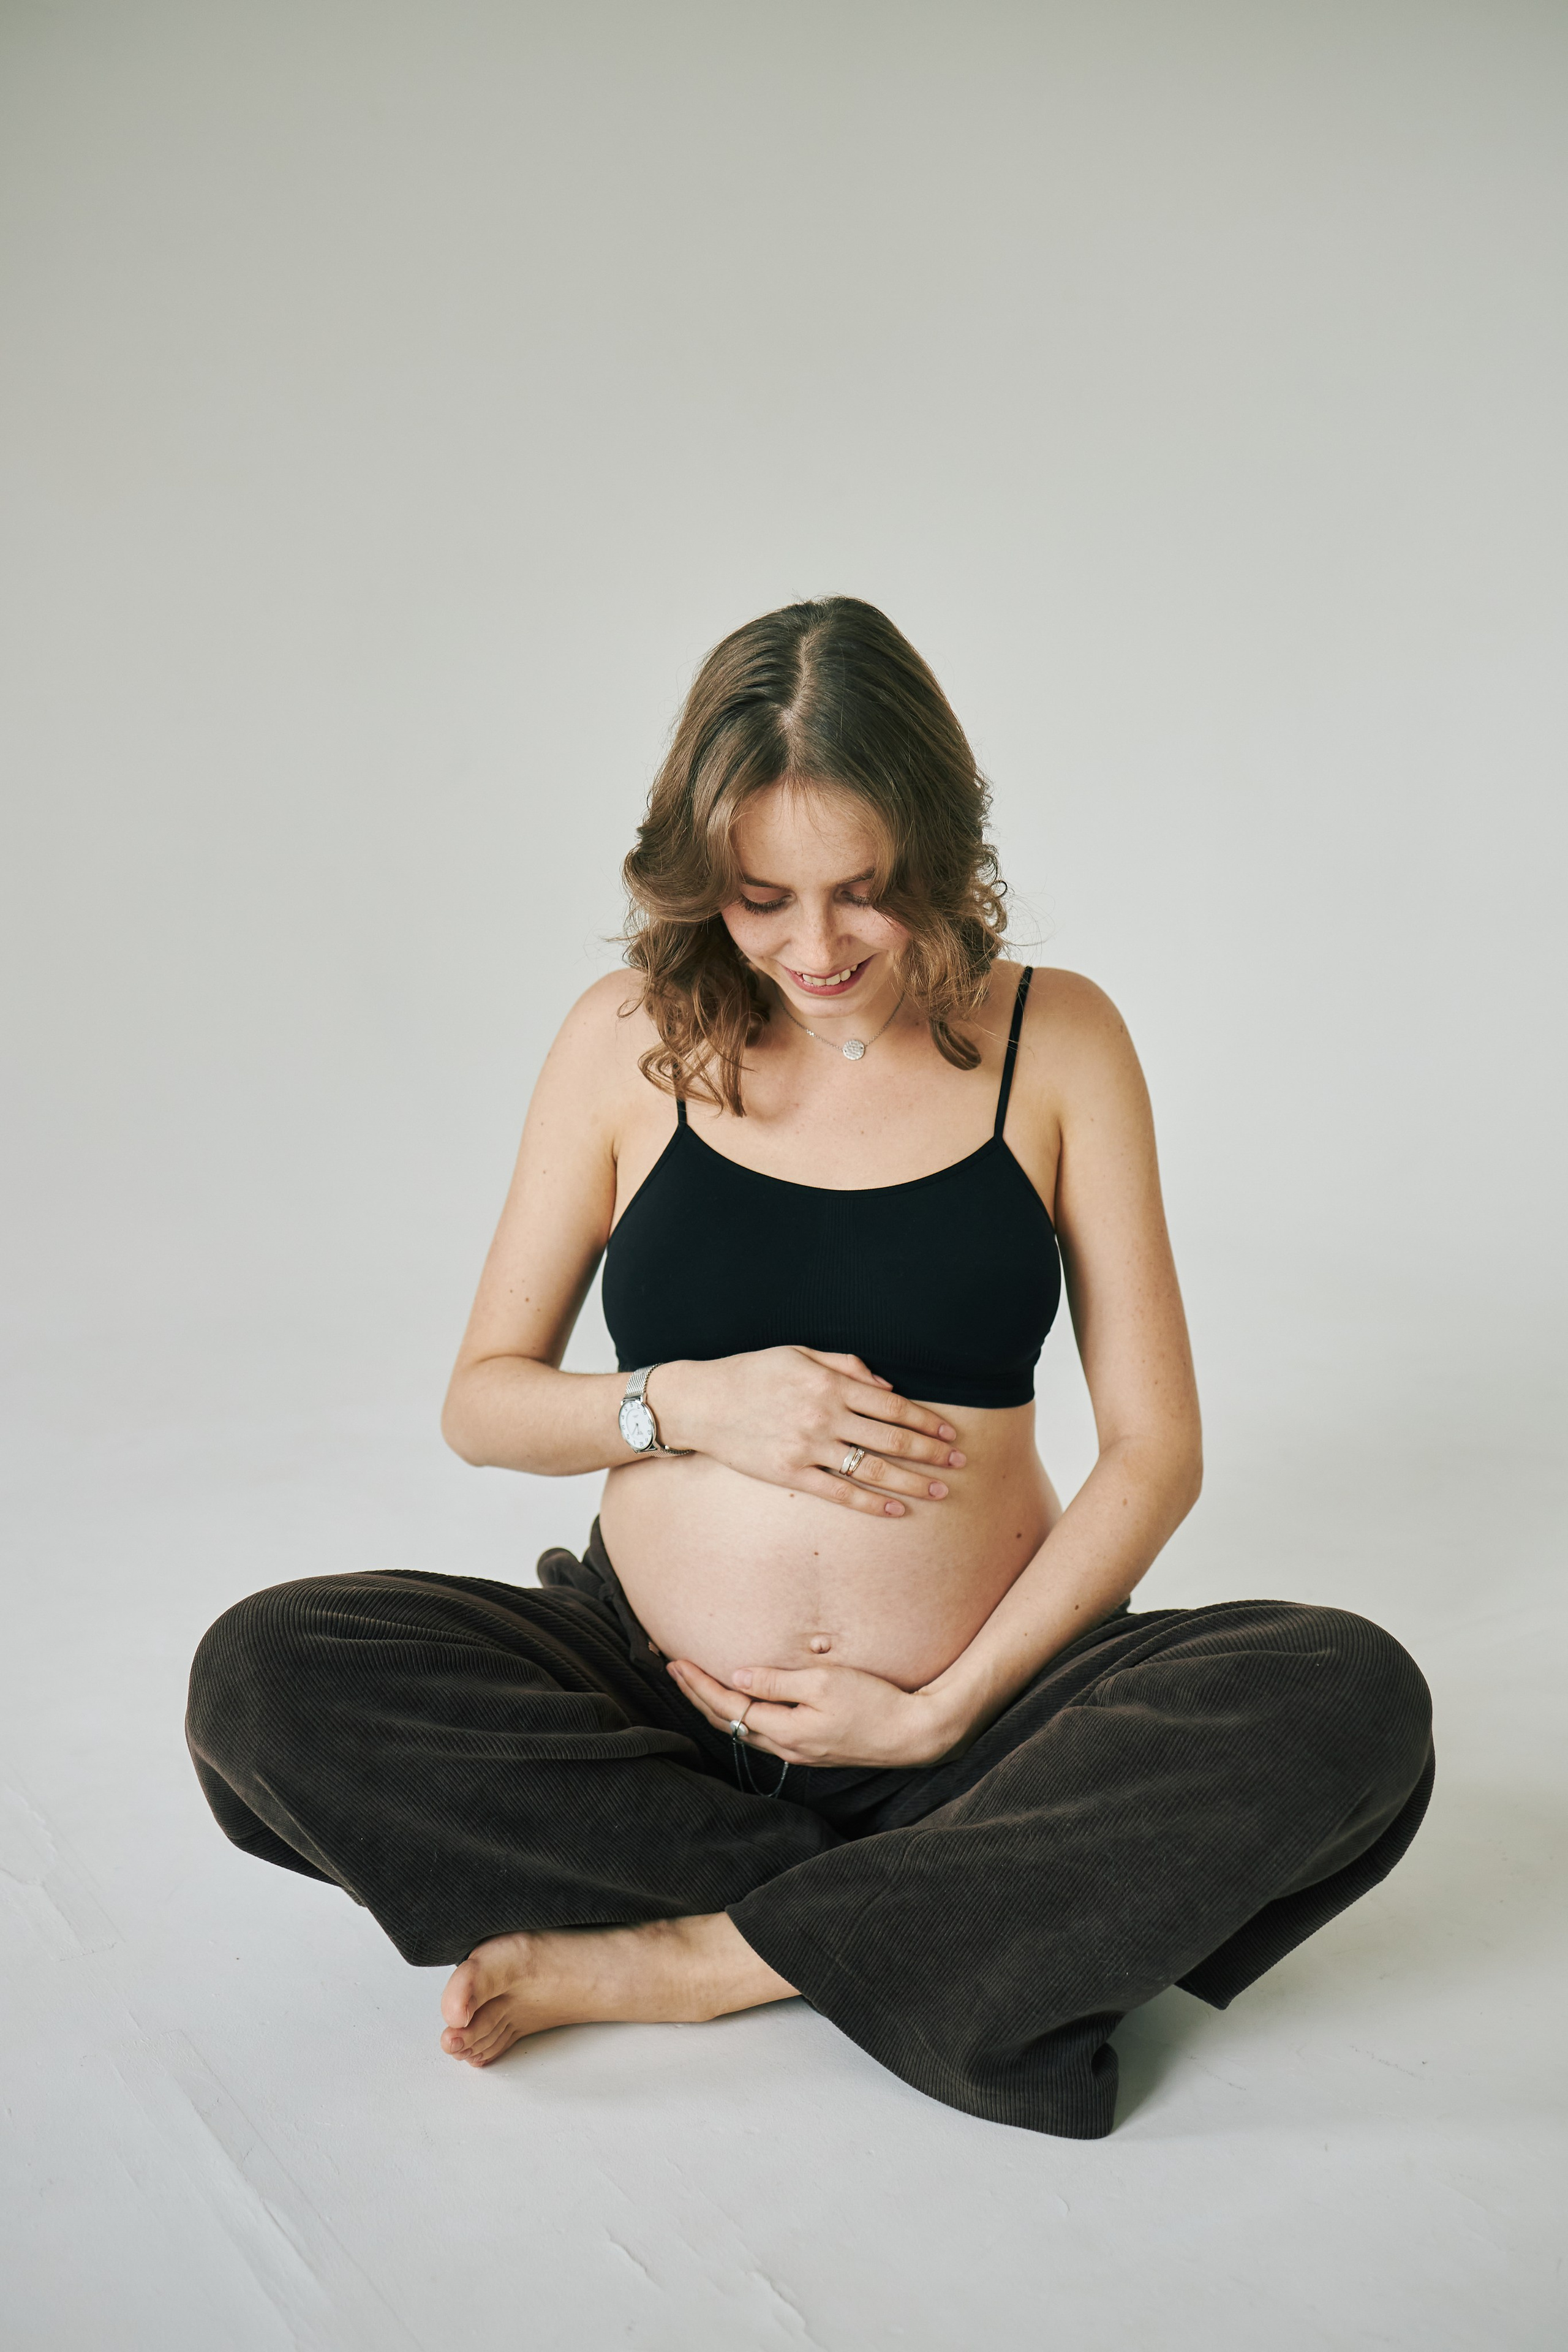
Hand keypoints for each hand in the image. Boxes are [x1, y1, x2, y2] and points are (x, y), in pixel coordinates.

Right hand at [653, 1348, 965, 1517]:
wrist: (701, 1402)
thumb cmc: (751, 1373)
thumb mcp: (798, 1353)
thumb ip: (845, 1366)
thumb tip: (887, 1385)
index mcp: (829, 1383)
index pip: (891, 1405)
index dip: (925, 1420)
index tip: (948, 1432)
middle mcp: (823, 1416)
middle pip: (890, 1439)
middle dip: (930, 1452)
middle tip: (958, 1462)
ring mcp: (808, 1447)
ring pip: (872, 1469)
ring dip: (912, 1481)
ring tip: (939, 1490)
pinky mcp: (791, 1473)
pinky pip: (840, 1493)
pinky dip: (872, 1503)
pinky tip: (897, 1510)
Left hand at [667, 1655, 965, 1768]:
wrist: (913, 1735)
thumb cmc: (874, 1703)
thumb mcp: (825, 1683)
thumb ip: (778, 1682)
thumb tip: (738, 1675)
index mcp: (784, 1731)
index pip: (728, 1705)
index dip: (698, 1684)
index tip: (675, 1662)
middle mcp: (785, 1747)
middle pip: (727, 1722)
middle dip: (696, 1695)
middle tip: (672, 1668)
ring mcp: (798, 1752)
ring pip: (743, 1730)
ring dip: (715, 1705)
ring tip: (695, 1684)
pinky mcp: (812, 1748)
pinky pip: (762, 1732)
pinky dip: (740, 1714)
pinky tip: (738, 1702)